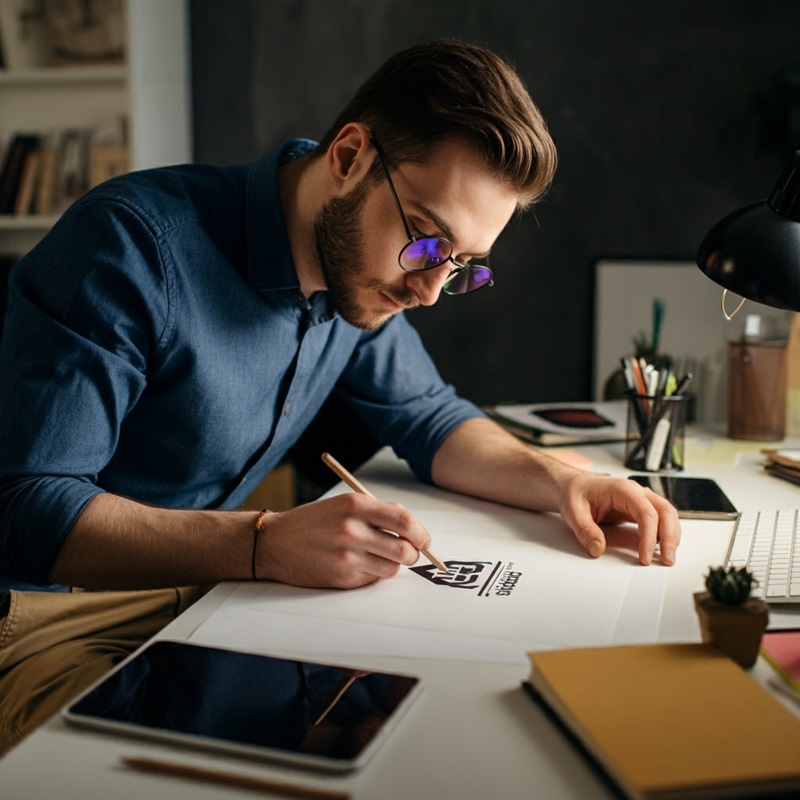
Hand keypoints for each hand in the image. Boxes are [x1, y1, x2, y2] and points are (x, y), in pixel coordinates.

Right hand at [255, 493, 431, 588]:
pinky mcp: (341, 578)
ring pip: (392, 568)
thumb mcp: (345, 504)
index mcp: (355, 506)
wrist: (275, 542)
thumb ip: (379, 512)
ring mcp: (347, 556)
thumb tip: (412, 527)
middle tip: (409, 552)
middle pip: (405, 549)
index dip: (420, 532)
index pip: (404, 520)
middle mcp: (352, 530)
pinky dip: (372, 574)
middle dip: (413, 553)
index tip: (423, 539)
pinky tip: (356, 565)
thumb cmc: (314, 521)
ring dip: (392, 565)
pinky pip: (373, 579)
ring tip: (377, 557)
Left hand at [557, 472, 680, 565]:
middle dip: (670, 537)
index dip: (649, 536)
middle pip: (665, 511)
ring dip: (671, 536)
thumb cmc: (575, 494)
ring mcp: (641, 499)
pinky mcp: (640, 508)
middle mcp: (636, 492)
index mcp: (622, 489)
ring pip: (667, 514)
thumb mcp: (573, 512)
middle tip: (666, 560)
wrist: (573, 485)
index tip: (644, 557)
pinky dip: (665, 533)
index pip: (646, 513)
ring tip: (666, 558)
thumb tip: (597, 549)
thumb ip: (585, 531)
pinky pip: (660, 519)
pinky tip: (661, 548)